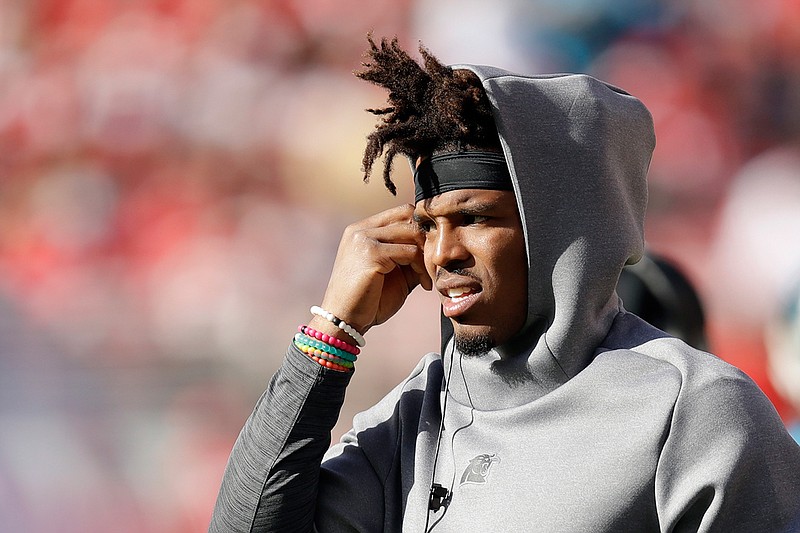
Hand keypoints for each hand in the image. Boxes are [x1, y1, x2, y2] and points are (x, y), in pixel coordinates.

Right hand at [315, 204, 431, 335]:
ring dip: (426, 255)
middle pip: (408, 216)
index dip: (420, 229)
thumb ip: (408, 256)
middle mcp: (360, 230)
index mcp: (361, 230)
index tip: (428, 255)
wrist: (343, 322)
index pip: (401, 212)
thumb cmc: (367, 301)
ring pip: (412, 233)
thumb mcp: (392, 272)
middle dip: (426, 239)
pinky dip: (421, 269)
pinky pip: (410, 252)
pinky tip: (423, 285)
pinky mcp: (371, 253)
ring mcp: (364, 239)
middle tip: (432, 264)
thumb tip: (435, 245)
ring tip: (427, 277)